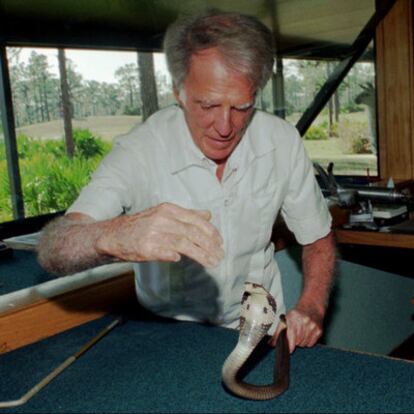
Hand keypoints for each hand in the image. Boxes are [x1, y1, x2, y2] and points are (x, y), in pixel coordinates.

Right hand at [95, 202, 223, 267]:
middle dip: (209, 245)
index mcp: (168, 209)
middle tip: (219, 255)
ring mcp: (153, 233)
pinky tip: (182, 260)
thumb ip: (186, 215)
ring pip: (184, 243)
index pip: (196, 220)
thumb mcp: (163, 214)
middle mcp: (162, 219)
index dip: (211, 232)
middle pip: (192, 232)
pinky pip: (167, 252)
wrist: (113, 235)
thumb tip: (208, 215)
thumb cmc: (141, 226)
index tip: (220, 242)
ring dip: (201, 254)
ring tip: (212, 262)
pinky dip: (176, 256)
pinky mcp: (146, 247)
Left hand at [269, 305, 323, 352]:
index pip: (291, 335)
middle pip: (297, 342)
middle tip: (295, 334)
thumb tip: (271, 344)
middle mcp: (304, 321)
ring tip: (301, 332)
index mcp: (293, 318)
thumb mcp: (285, 319)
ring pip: (304, 344)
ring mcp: (312, 326)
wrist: (312, 306)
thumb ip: (278, 333)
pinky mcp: (319, 330)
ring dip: (301, 341)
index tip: (289, 350)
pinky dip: (308, 341)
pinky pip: (311, 344)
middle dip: (295, 341)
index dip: (290, 345)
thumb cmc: (296, 314)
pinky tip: (307, 333)